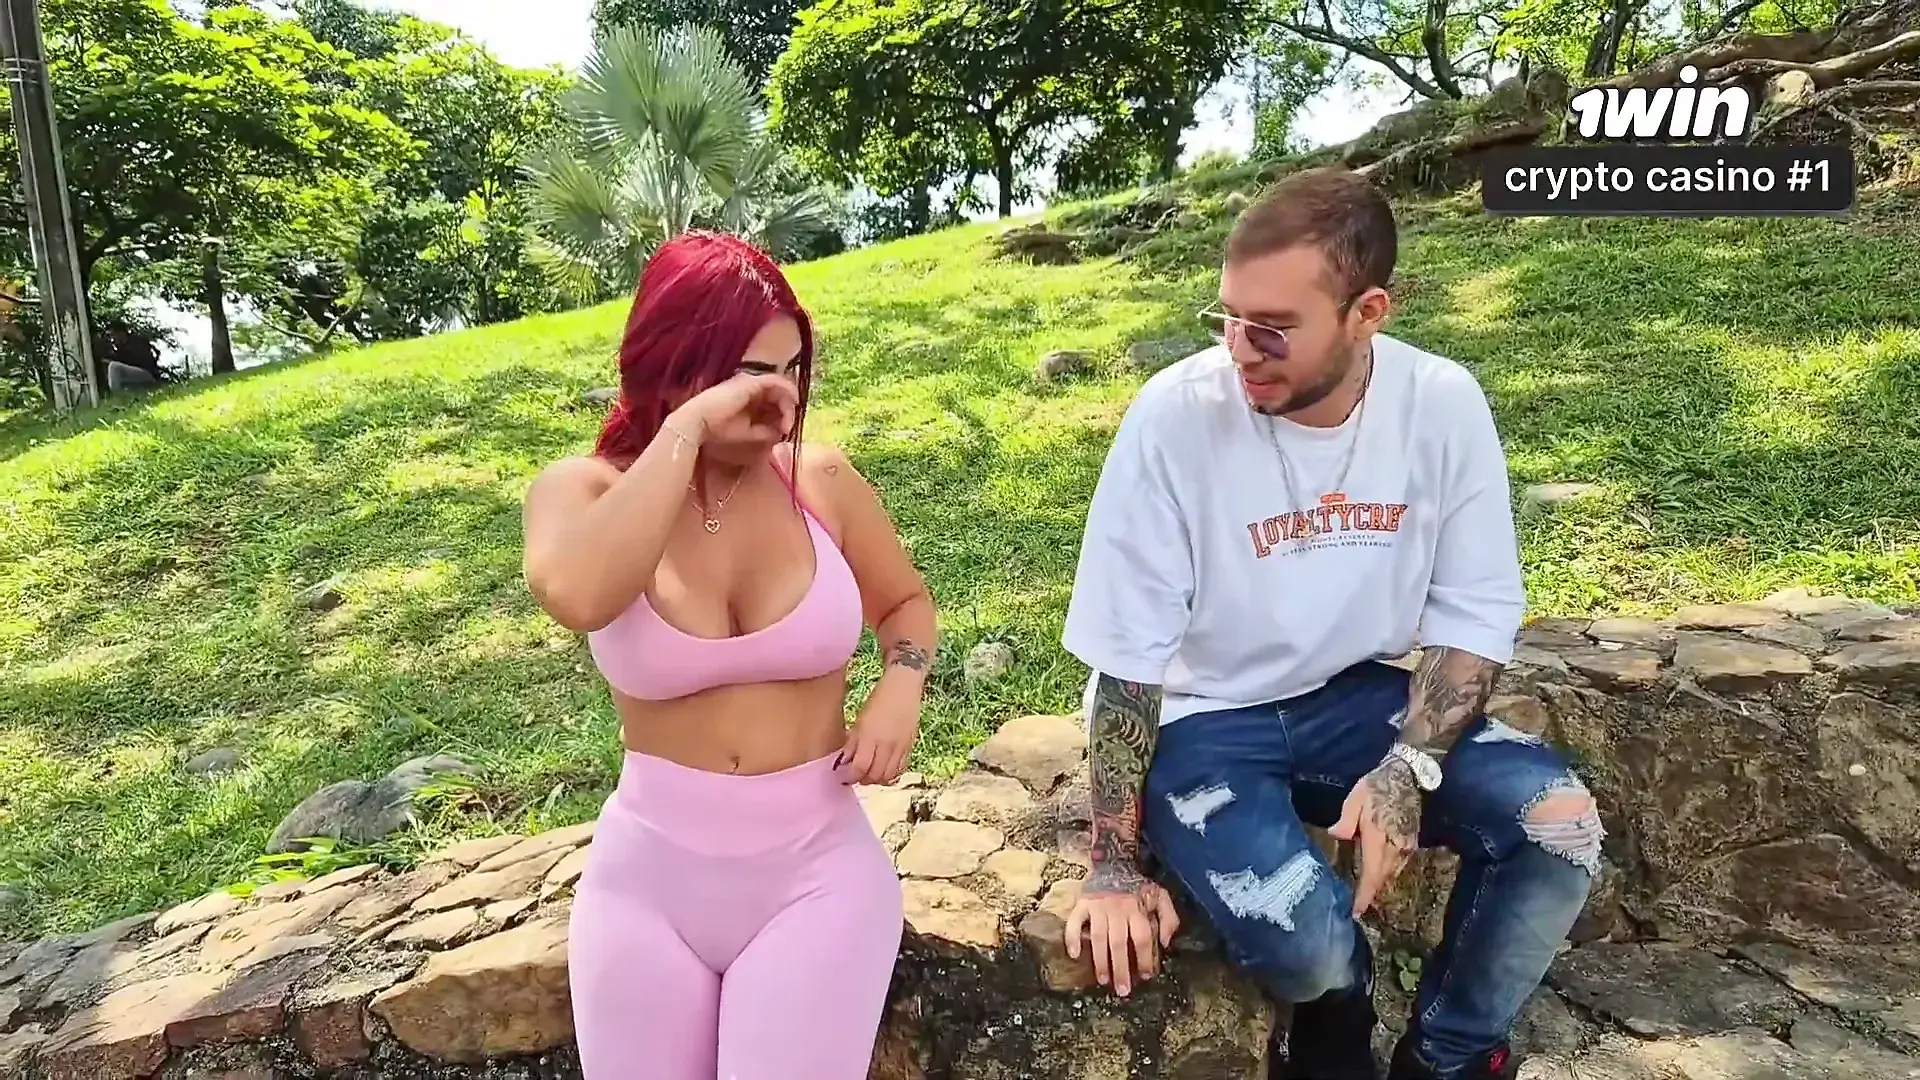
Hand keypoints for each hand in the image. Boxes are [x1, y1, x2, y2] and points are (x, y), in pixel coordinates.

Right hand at [668, 373, 797, 445]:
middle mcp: (750, 389)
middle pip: (777, 396)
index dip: (783, 416)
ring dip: (788, 404)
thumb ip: (766, 431)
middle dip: (787, 411)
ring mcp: (751, 383)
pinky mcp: (751, 382)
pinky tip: (794, 401)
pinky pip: (775, 381)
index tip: (785, 431)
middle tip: (788, 427)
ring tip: (789, 420)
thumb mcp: (748, 434)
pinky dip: (787, 389)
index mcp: (748, 400)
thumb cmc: (718, 430)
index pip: (772, 404)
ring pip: (778, 388)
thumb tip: (782, 432)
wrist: (698, 422)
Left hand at [838, 676, 918, 784]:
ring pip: (889, 776)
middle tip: (855, 777)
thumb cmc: (878, 700)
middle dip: (863, 780)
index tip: (844, 777)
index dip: (851, 777)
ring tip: (869, 775)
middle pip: (875, 775)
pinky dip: (891, 775)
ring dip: (877, 780)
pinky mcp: (910, 746)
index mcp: (871, 736)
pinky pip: (901, 768)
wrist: (903, 687)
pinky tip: (883, 771)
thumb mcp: (860, 721)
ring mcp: (900, 746)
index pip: (860, 767)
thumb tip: (843, 762)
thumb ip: (852, 744)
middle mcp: (887, 744)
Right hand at [1064, 868, 1180, 997]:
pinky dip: (1072, 938)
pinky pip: (1074, 922)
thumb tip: (1165, 942)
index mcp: (1137, 909)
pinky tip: (1074, 954)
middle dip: (1121, 969)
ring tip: (1103, 980)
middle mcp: (1117, 909)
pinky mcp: (1082, 904)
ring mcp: (1098, 907)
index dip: (1145, 958)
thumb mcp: (1160, 896)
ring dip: (1100, 961)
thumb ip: (1169, 918)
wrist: (1113, 862)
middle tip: (1122, 990)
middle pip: (1119, 943)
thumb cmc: (1137, 886)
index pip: (1142, 938)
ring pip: (1098, 938)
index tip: (1146, 976)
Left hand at [1329, 757, 1421, 916]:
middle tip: (1357, 907)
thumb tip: (1336, 836)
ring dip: (1379, 884)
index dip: (1364, 896)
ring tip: (1366, 894)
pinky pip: (1399, 864)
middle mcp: (1395, 848)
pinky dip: (1388, 873)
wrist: (1407, 776)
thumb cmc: (1377, 787)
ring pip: (1391, 873)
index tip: (1355, 912)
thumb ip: (1346, 820)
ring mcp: (1406, 846)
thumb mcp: (1355, 799)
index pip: (1371, 875)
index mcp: (1378, 840)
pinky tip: (1378, 872)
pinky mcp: (1411, 842)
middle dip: (1370, 894)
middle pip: (1382, 879)